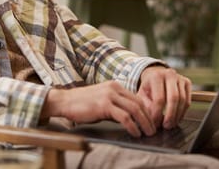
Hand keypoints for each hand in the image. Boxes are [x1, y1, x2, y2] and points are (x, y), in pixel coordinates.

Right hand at [41, 81, 155, 136]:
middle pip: (138, 103)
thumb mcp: (102, 101)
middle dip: (148, 118)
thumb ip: (116, 106)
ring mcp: (109, 95)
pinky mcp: (104, 105)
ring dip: (144, 123)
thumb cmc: (82, 104)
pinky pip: (124, 117)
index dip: (146, 111)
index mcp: (115, 86)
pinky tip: (135, 133)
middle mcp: (114, 88)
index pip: (136, 98)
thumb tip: (131, 119)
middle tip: (153, 129)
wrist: (65, 101)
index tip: (151, 122)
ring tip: (148, 133)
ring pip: (134, 109)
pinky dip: (132, 126)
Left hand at [137, 66, 190, 128]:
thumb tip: (152, 119)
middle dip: (170, 115)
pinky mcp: (187, 82)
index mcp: (156, 76)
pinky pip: (187, 100)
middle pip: (174, 98)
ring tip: (171, 124)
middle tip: (166, 126)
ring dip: (177, 115)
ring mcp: (180, 78)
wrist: (156, 74)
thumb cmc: (148, 87)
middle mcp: (169, 74)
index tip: (155, 123)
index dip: (158, 113)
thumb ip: (146, 105)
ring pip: (182, 100)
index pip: (159, 98)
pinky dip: (183, 112)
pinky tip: (177, 118)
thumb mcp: (142, 94)